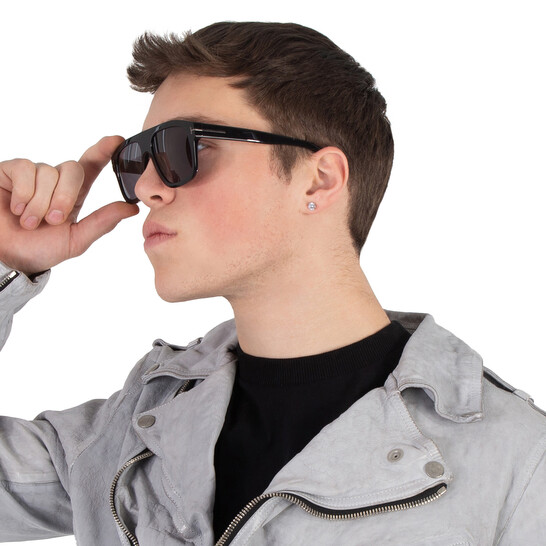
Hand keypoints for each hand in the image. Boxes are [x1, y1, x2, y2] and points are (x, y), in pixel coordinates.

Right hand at [0, 136, 138, 275]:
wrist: (7, 257)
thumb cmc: (39, 249)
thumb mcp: (76, 240)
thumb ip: (102, 222)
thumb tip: (132, 209)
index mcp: (74, 194)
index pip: (91, 165)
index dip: (103, 150)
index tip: (117, 140)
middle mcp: (55, 180)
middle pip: (73, 169)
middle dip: (66, 196)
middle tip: (54, 220)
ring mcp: (33, 174)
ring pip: (49, 172)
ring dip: (41, 202)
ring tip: (30, 221)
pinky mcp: (10, 171)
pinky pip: (25, 169)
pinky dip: (24, 193)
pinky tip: (17, 209)